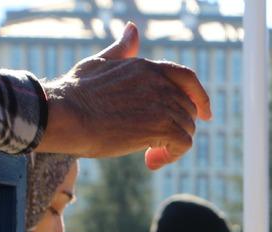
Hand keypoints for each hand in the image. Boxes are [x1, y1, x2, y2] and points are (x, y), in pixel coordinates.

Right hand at [39, 22, 211, 169]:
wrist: (66, 114)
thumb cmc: (75, 92)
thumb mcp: (100, 63)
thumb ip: (121, 50)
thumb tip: (132, 30)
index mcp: (146, 67)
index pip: (187, 78)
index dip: (200, 97)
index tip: (205, 114)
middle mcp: (159, 82)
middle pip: (187, 110)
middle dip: (175, 129)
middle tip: (152, 145)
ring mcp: (163, 103)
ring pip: (187, 129)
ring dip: (171, 146)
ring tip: (147, 155)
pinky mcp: (162, 126)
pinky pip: (183, 144)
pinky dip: (171, 156)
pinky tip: (150, 161)